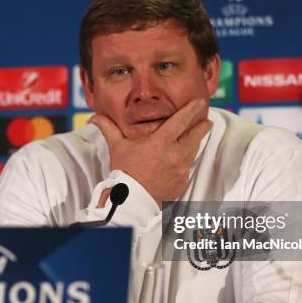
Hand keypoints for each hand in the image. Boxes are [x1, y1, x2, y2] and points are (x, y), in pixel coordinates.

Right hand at [90, 99, 211, 205]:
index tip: (200, 102)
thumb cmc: (125, 172)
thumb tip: (94, 117)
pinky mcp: (182, 181)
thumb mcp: (117, 148)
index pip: (181, 121)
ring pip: (193, 150)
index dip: (192, 110)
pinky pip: (188, 167)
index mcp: (161, 143)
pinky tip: (184, 157)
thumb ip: (109, 129)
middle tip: (206, 120)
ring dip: (196, 142)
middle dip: (202, 126)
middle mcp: (175, 154)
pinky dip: (187, 160)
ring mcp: (181, 169)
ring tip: (198, 135)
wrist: (132, 200)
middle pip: (195, 135)